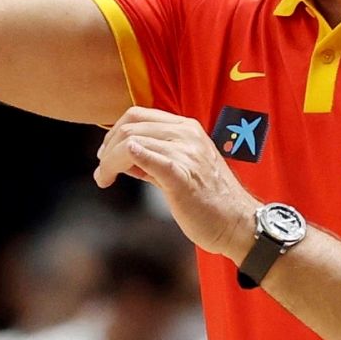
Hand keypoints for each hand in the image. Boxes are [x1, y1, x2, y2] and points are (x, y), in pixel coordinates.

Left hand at [94, 107, 259, 260]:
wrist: (238, 223)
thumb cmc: (210, 200)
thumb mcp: (182, 168)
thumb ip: (153, 158)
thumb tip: (122, 154)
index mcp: (187, 128)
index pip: (138, 115)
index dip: (114, 132)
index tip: (105, 153)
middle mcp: (187, 135)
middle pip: (131, 126)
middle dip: (107, 148)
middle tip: (102, 170)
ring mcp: (186, 153)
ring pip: (132, 142)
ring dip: (109, 162)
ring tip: (104, 179)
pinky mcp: (183, 176)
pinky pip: (151, 159)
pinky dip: (130, 158)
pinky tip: (116, 169)